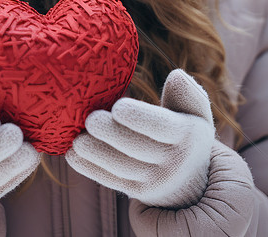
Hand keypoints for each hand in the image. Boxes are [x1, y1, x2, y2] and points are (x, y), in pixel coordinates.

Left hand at [65, 68, 215, 208]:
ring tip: (77, 139)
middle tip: (90, 120)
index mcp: (188, 135)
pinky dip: (91, 168)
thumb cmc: (184, 132)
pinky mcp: (137, 192)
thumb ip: (186, 94)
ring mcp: (155, 180)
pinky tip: (73, 155)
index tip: (118, 107)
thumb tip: (176, 74)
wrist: (191, 181)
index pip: (163, 127)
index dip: (140, 118)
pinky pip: (111, 181)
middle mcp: (174, 162)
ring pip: (122, 167)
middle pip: (139, 147)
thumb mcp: (195, 113)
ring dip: (97, 153)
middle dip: (112, 134)